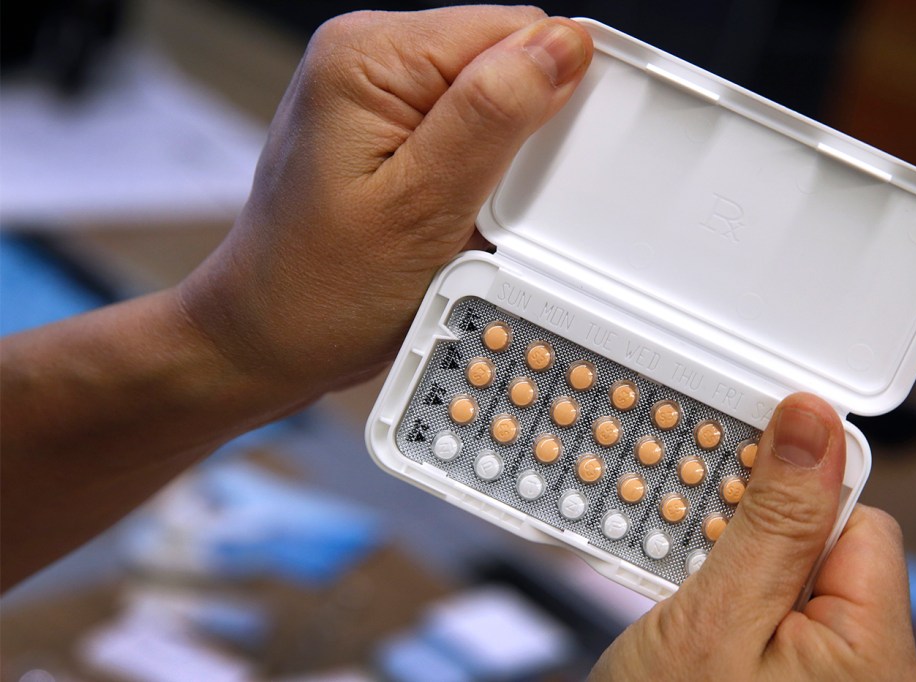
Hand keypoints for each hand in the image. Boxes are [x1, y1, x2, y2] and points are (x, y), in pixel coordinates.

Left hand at [0, 6, 592, 590]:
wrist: (267, 340)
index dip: (547, 95)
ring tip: (459, 217)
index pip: (512, 30)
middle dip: (521, 134)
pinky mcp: (388, 132)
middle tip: (482, 205)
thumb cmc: (320, 291)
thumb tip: (561, 47)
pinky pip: (467, 133)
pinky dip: (479, 177)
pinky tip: (451, 216)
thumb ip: (491, 117)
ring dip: (499, 162)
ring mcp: (377, 96)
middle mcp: (369, 59)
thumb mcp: (420, 207)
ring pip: (491, 101)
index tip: (531, 171)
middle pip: (503, 60)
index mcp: (370, 56)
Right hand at [591, 393, 915, 680]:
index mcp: (868, 654)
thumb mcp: (715, 617)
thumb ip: (773, 520)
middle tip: (685, 545)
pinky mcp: (775, 681)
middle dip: (746, 528)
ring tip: (672, 592)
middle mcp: (855, 668)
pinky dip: (715, 597)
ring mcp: (814, 678)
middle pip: (818, 543)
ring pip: (779, 574)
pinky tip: (677, 613)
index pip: (859, 520)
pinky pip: (759, 612)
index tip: (732, 470)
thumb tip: (813, 424)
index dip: (793, 488)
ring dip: (720, 561)